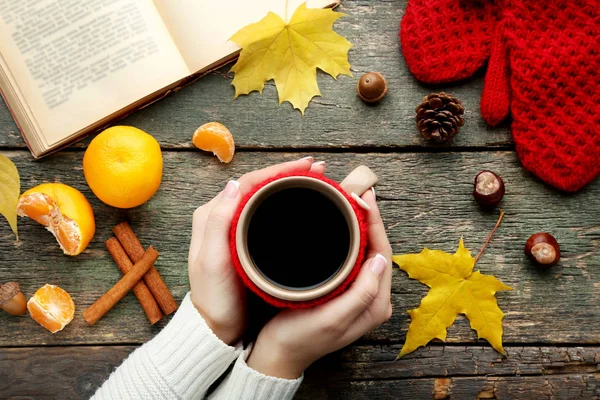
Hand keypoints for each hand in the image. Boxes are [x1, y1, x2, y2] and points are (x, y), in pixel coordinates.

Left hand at [188, 157, 325, 343]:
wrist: (218, 328)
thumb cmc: (214, 298)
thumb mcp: (212, 262)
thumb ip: (217, 223)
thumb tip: (232, 184)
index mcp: (211, 215)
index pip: (248, 182)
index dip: (278, 170)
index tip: (305, 166)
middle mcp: (223, 217)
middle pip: (259, 185)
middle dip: (288, 173)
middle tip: (318, 169)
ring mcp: (236, 229)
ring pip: (265, 197)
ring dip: (289, 185)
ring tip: (316, 180)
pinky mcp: (247, 242)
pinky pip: (267, 213)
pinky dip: (286, 204)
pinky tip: (302, 204)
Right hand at [247, 189, 391, 377]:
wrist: (278, 355)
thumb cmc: (301, 339)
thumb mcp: (332, 319)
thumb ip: (362, 293)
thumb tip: (380, 259)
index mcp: (375, 304)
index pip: (383, 254)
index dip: (376, 222)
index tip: (365, 196)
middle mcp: (371, 297)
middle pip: (377, 249)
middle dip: (369, 219)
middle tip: (357, 191)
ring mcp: (357, 294)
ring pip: (365, 251)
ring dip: (359, 225)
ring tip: (349, 200)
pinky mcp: (342, 291)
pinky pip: (351, 257)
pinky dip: (347, 237)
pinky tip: (336, 224)